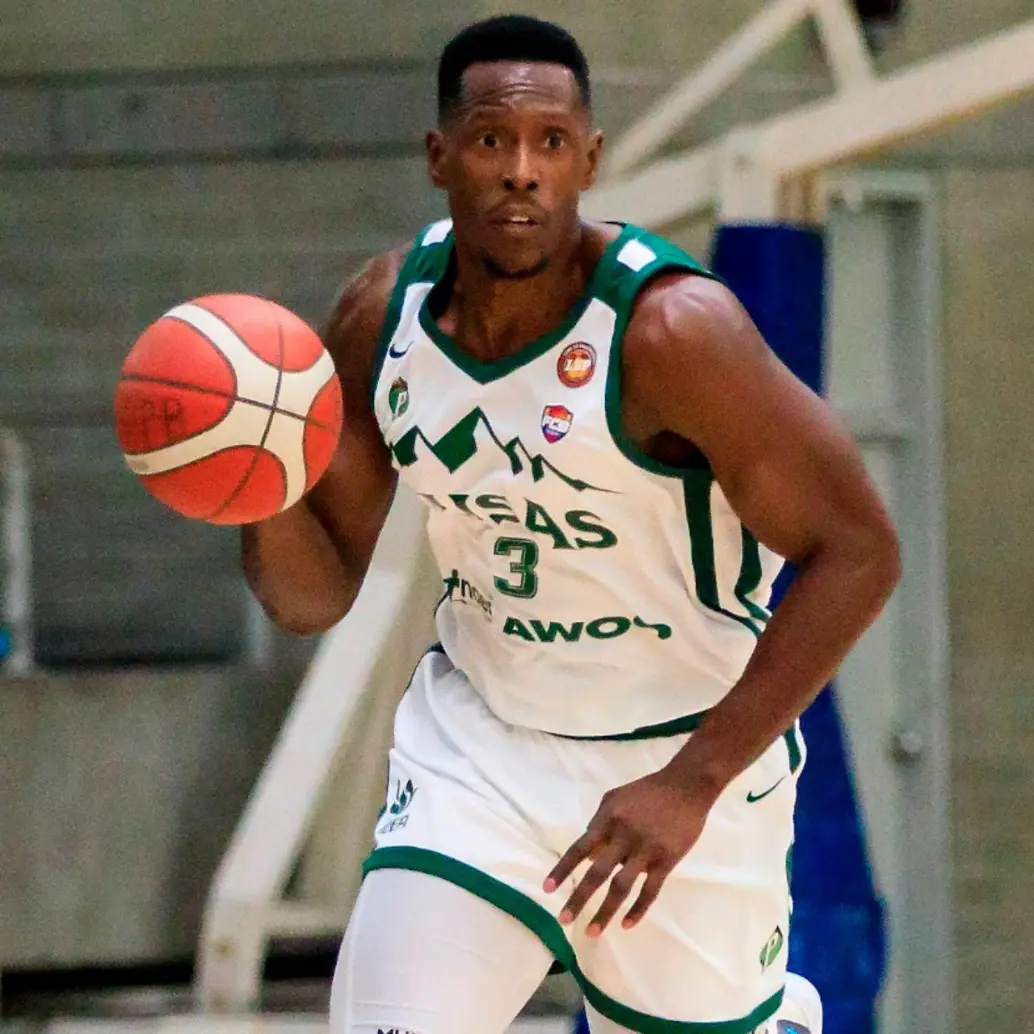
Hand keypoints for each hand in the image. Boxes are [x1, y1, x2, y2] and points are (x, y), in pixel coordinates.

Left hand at [543, 767, 712, 936]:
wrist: (686, 786)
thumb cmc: (647, 791)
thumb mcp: (615, 798)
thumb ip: (599, 822)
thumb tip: (586, 853)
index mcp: (609, 820)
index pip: (579, 848)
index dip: (562, 869)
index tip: (547, 889)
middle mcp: (623, 837)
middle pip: (597, 873)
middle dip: (578, 898)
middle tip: (563, 920)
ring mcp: (646, 851)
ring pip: (621, 887)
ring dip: (605, 912)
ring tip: (591, 932)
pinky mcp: (666, 861)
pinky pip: (650, 891)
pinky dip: (637, 910)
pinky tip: (626, 925)